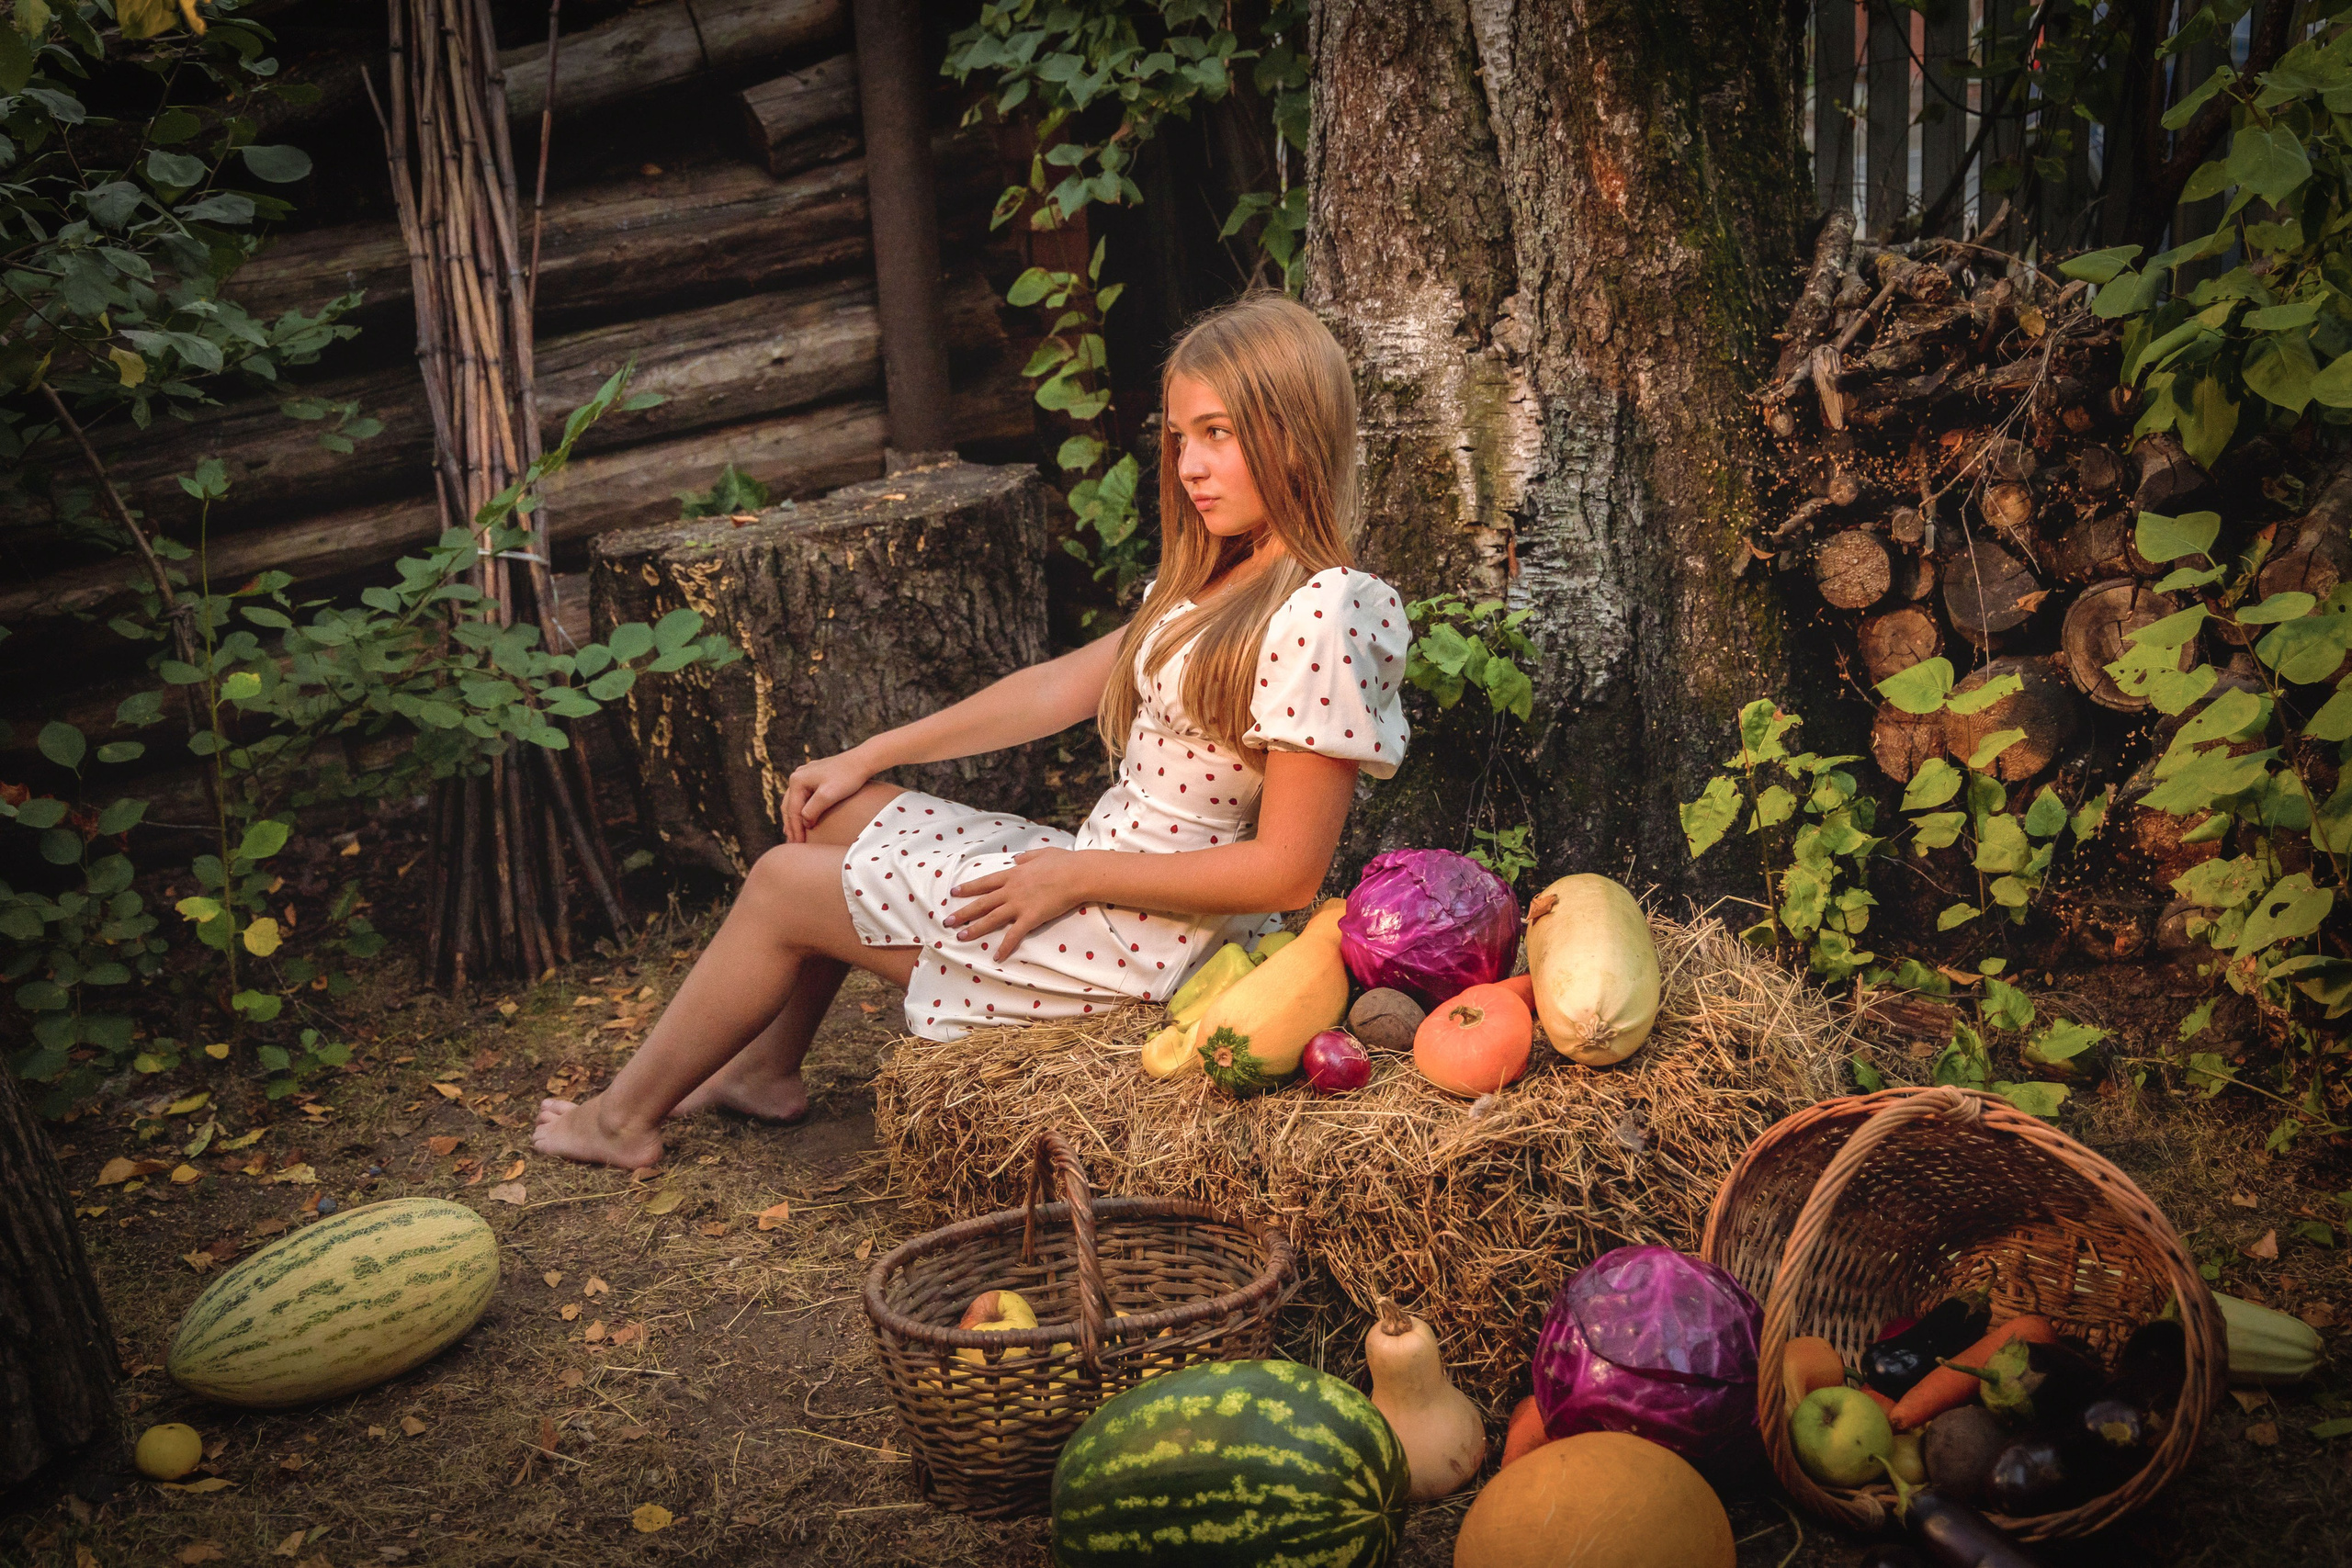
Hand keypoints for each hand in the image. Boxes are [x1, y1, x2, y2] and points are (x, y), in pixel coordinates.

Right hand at [782, 746, 878, 841]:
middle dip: (791, 826)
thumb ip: (812, 810)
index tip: (799, 845)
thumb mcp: (828, 795)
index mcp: (797, 780)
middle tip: (793, 844)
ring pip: (795, 802)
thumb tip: (804, 822)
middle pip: (789, 806)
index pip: (793, 810)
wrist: (863, 761)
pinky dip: (801, 810)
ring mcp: (805, 776)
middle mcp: (797, 776)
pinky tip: (803, 819)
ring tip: (794, 835)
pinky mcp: (814, 777)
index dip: (795, 829)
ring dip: (794, 819)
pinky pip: (803, 797)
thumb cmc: (847, 778)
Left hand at [948, 849, 1094, 960]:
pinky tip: (996, 957)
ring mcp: (1019, 905)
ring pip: (991, 919)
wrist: (1076, 874)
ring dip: (975, 929)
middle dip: (963, 912)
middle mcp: (1011, 890)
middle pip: (981, 903)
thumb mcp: (1040, 853)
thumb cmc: (1062, 862)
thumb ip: (1026, 857)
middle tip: (947, 921)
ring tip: (960, 937)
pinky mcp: (1030, 918)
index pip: (985, 883)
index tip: (954, 892)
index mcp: (1013, 874)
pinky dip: (1005, 947)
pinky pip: (1014, 935)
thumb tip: (1016, 859)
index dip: (968, 888)